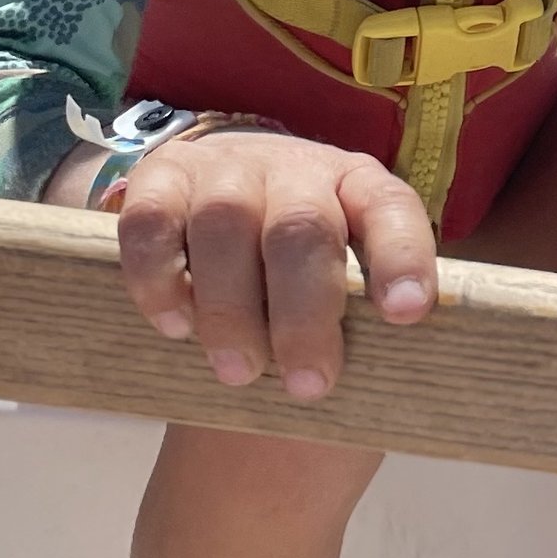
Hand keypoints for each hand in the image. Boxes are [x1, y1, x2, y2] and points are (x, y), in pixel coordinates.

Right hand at [47, 129, 437, 399]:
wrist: (224, 203)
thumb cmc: (297, 267)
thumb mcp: (341, 278)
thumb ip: (359, 317)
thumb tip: (384, 389)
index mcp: (357, 187)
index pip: (390, 208)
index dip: (401, 257)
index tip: (406, 314)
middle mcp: (294, 168)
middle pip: (301, 226)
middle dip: (304, 313)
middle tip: (307, 385)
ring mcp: (224, 168)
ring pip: (224, 220)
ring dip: (230, 306)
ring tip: (239, 371)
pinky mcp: (159, 177)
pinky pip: (150, 221)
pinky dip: (160, 280)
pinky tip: (176, 326)